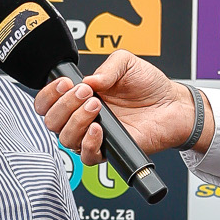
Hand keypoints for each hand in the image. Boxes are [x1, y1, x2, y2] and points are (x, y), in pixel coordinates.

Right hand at [35, 51, 213, 165]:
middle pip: (52, 121)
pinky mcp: (109, 151)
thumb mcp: (126, 63)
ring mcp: (94, 136)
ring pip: (66, 138)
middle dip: (64, 104)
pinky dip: (88, 143)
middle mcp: (82, 118)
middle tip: (85, 92)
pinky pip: (87, 157)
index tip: (65, 83)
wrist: (173, 105)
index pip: (47, 102)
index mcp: (80, 97)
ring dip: (76, 120)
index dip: (49, 94)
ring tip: (97, 105)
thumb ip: (107, 67)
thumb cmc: (149, 85)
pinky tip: (98, 129)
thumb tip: (88, 81)